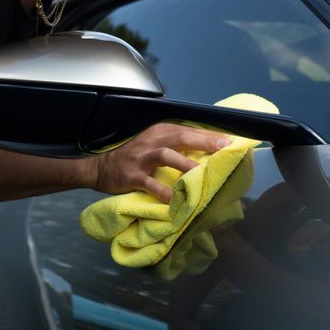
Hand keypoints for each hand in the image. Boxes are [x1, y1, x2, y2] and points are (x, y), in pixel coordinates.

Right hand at [91, 123, 231, 202]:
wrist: (100, 167)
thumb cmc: (133, 155)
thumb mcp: (152, 141)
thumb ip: (174, 139)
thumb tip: (204, 141)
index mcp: (159, 131)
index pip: (188, 129)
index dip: (209, 134)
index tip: (229, 140)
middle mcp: (151, 141)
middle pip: (180, 137)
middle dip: (204, 142)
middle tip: (224, 148)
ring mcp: (142, 158)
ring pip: (167, 156)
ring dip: (186, 164)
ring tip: (203, 173)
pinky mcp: (133, 176)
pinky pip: (151, 184)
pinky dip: (164, 192)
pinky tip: (176, 200)